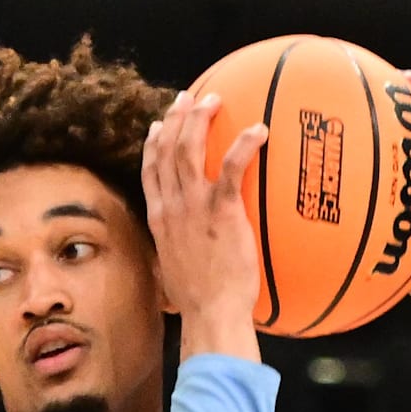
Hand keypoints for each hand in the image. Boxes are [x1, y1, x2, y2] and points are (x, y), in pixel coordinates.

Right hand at [141, 90, 268, 359]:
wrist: (210, 313)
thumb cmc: (200, 303)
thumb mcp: (177, 273)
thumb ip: (180, 253)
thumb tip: (190, 255)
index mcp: (160, 219)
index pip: (150, 172)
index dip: (154, 144)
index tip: (159, 126)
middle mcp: (172, 206)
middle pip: (167, 150)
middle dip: (176, 118)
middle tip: (189, 98)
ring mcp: (194, 207)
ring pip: (189, 149)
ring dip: (199, 119)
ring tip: (213, 99)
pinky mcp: (221, 211)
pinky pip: (233, 167)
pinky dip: (245, 144)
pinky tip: (260, 130)